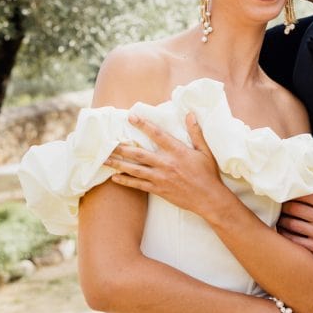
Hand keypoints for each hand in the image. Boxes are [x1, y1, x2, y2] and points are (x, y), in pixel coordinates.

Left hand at [104, 113, 225, 214]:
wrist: (208, 198)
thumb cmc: (208, 173)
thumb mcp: (205, 151)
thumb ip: (196, 132)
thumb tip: (190, 114)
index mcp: (177, 151)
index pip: (158, 134)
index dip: (144, 125)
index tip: (131, 117)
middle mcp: (166, 164)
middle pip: (139, 153)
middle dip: (121, 147)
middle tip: (107, 143)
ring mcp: (160, 178)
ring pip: (134, 169)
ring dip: (118, 164)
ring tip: (104, 159)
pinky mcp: (158, 189)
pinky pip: (138, 185)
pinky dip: (126, 181)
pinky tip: (115, 177)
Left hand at [277, 192, 312, 264]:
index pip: (305, 194)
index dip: (292, 193)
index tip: (286, 193)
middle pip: (294, 208)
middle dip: (283, 207)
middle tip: (278, 206)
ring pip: (291, 224)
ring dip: (281, 220)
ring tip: (279, 218)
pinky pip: (294, 240)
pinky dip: (285, 235)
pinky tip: (282, 231)